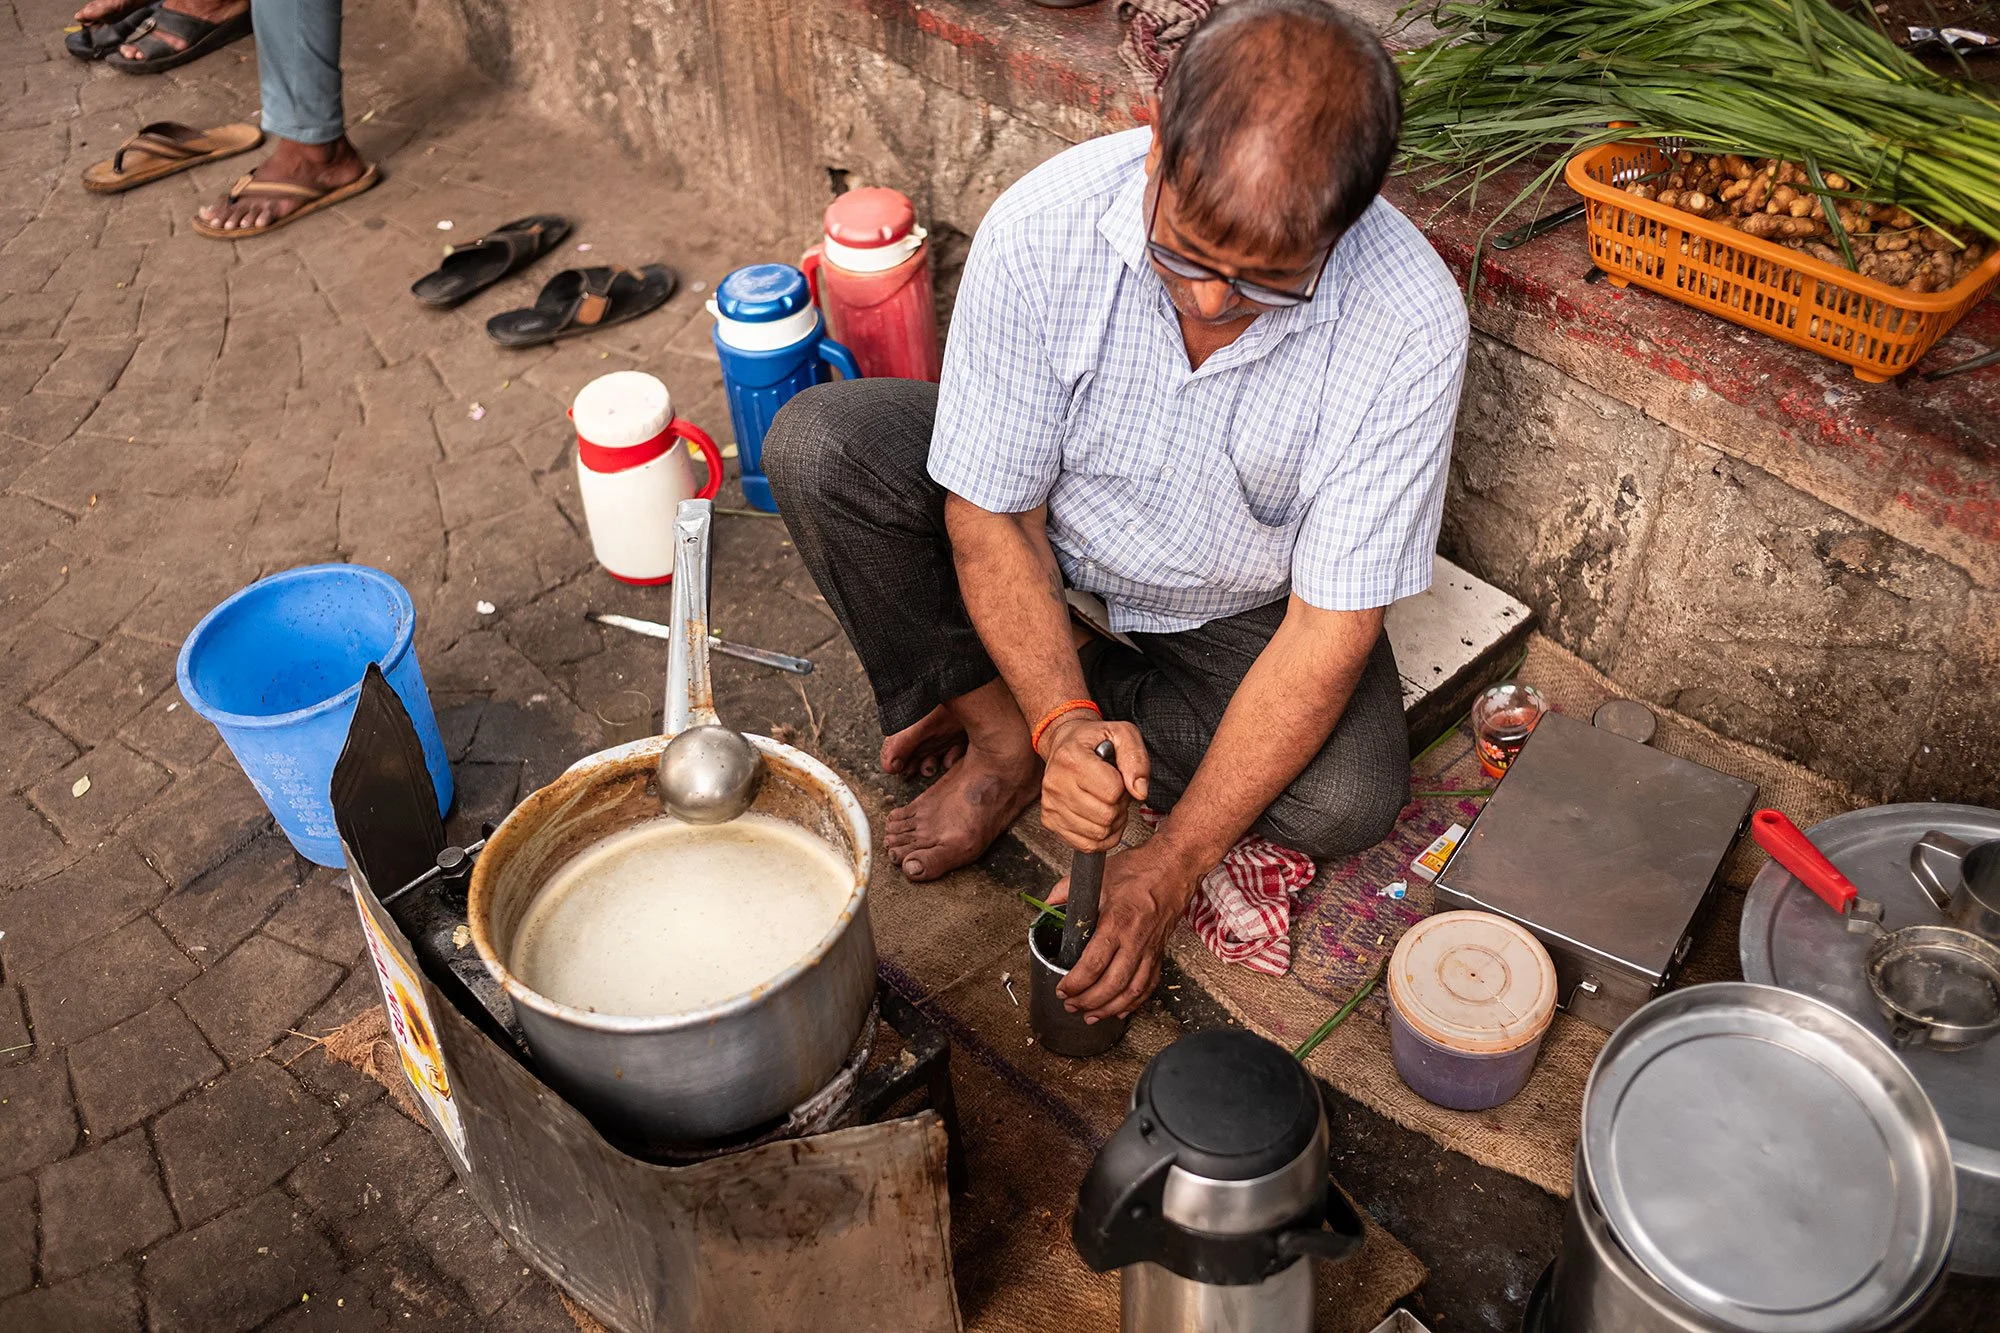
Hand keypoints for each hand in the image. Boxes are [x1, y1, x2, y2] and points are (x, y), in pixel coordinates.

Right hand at [1039, 715, 1147, 852]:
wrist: (1064, 743)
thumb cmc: (1094, 740)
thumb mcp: (1122, 734)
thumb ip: (1136, 759)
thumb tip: (1140, 792)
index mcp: (1072, 758)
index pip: (1113, 791)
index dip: (1124, 787)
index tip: (1117, 777)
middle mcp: (1056, 783)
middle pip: (1106, 815)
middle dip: (1119, 806)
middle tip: (1114, 792)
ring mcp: (1050, 804)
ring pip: (1098, 833)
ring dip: (1112, 823)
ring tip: (1107, 803)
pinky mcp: (1050, 820)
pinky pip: (1086, 844)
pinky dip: (1101, 837)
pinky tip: (1100, 819)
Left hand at [1048, 840, 1197, 1021]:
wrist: (1175, 866)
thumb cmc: (1140, 869)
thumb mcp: (1100, 876)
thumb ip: (1067, 890)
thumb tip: (1048, 904)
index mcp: (1117, 922)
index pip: (1093, 964)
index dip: (1075, 983)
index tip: (1062, 989)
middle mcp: (1136, 940)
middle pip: (1112, 984)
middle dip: (1088, 1001)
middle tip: (1071, 1006)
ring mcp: (1151, 949)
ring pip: (1132, 991)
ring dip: (1110, 1008)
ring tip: (1091, 1016)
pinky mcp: (1160, 952)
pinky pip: (1149, 985)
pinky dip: (1134, 1002)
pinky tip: (1120, 1009)